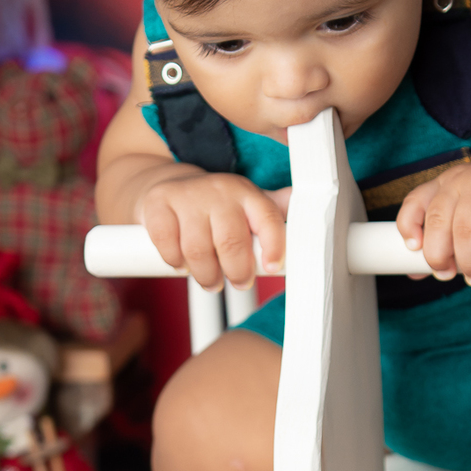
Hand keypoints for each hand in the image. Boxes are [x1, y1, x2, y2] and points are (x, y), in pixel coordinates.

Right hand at [138, 172, 287, 291]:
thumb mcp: (249, 207)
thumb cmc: (217, 207)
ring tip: (211, 280)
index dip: (273, 246)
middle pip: (231, 242)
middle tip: (238, 283)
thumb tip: (312, 214)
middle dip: (237, 272)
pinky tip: (181, 263)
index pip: (268, 219)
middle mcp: (219, 191)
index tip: (271, 268)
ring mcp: (187, 195)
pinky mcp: (158, 203)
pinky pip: (167, 243)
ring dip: (206, 275)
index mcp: (248, 194)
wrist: (171, 187)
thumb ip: (275, 215)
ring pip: (198, 249)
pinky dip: (174, 262)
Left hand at [396, 159, 470, 285]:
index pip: (414, 203)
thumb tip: (413, 272)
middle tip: (450, 275)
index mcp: (443, 186)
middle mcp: (459, 180)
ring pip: (464, 228)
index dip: (409, 229)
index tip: (415, 252)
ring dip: (468, 260)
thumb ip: (445, 241)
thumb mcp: (469, 222)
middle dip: (439, 257)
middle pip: (437, 222)